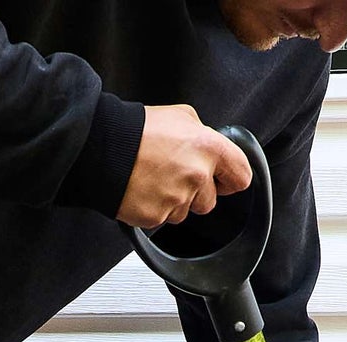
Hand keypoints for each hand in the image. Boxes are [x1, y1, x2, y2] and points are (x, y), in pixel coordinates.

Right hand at [116, 105, 252, 228]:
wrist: (105, 148)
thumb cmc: (138, 130)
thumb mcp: (181, 116)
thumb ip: (202, 135)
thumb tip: (207, 149)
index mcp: (209, 148)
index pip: (241, 176)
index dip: (232, 180)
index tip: (224, 181)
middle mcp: (197, 176)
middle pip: (209, 201)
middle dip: (196, 193)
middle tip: (174, 176)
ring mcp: (177, 199)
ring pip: (185, 212)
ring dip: (173, 202)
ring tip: (154, 181)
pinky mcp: (157, 216)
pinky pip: (162, 219)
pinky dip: (154, 208)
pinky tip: (144, 190)